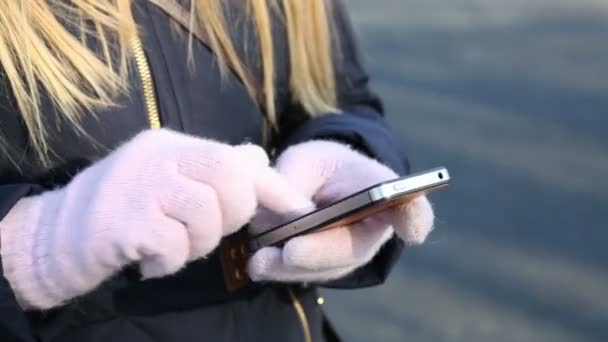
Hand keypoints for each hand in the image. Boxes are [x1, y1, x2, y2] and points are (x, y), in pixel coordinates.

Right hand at [0, 129, 304, 308]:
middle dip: (232, 215)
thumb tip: (258, 157)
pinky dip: (170, 261)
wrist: (58, 236)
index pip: (235, 158)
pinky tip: (150, 260)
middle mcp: (155, 156)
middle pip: (229, 180)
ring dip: (198, 243)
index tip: (300, 210)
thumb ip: (213, 169)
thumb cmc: (124, 210)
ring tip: (171, 246)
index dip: (273, 187)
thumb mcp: (168, 180)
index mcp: (170, 144)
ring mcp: (136, 186)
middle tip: (205, 231)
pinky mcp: (121, 222)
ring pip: (206, 215)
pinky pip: (174, 246)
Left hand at [248, 140, 433, 282]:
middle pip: (355, 248)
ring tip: (260, 263)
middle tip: (290, 252)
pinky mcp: (326, 267)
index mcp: (381, 191)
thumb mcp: (305, 160)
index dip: (413, 218)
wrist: (317, 182)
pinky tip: (257, 265)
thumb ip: (296, 183)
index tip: (412, 229)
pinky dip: (280, 270)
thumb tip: (288, 218)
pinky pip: (307, 273)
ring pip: (327, 268)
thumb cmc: (319, 166)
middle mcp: (374, 229)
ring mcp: (351, 253)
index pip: (411, 208)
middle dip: (319, 252)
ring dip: (292, 268)